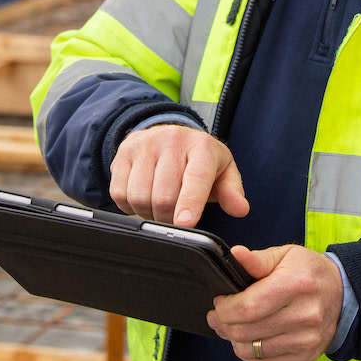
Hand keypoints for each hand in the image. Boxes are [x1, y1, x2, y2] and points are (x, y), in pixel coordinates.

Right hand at [109, 124, 248, 225]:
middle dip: (169, 218)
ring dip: (149, 213)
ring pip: (140, 196)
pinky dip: (130, 206)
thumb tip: (240, 209)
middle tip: (176, 218)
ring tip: (160, 207)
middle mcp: (172, 140)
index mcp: (202, 146)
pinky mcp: (123, 153)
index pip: (195, 177)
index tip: (185, 224)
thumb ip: (232, 192)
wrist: (170, 136)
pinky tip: (143, 197)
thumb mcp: (223, 172)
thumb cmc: (200, 160)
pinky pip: (119, 193)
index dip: (190, 202)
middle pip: (164, 195)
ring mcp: (144, 145)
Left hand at [208, 245, 341, 360]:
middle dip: (224, 324)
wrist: (342, 294)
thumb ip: (258, 259)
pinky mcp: (306, 355)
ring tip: (230, 328)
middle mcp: (305, 315)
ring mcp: (306, 339)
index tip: (219, 302)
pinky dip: (249, 354)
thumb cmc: (309, 272)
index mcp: (297, 285)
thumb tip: (235, 255)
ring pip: (252, 351)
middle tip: (217, 316)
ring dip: (233, 340)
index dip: (225, 308)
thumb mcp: (286, 255)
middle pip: (247, 331)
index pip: (249, 307)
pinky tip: (248, 340)